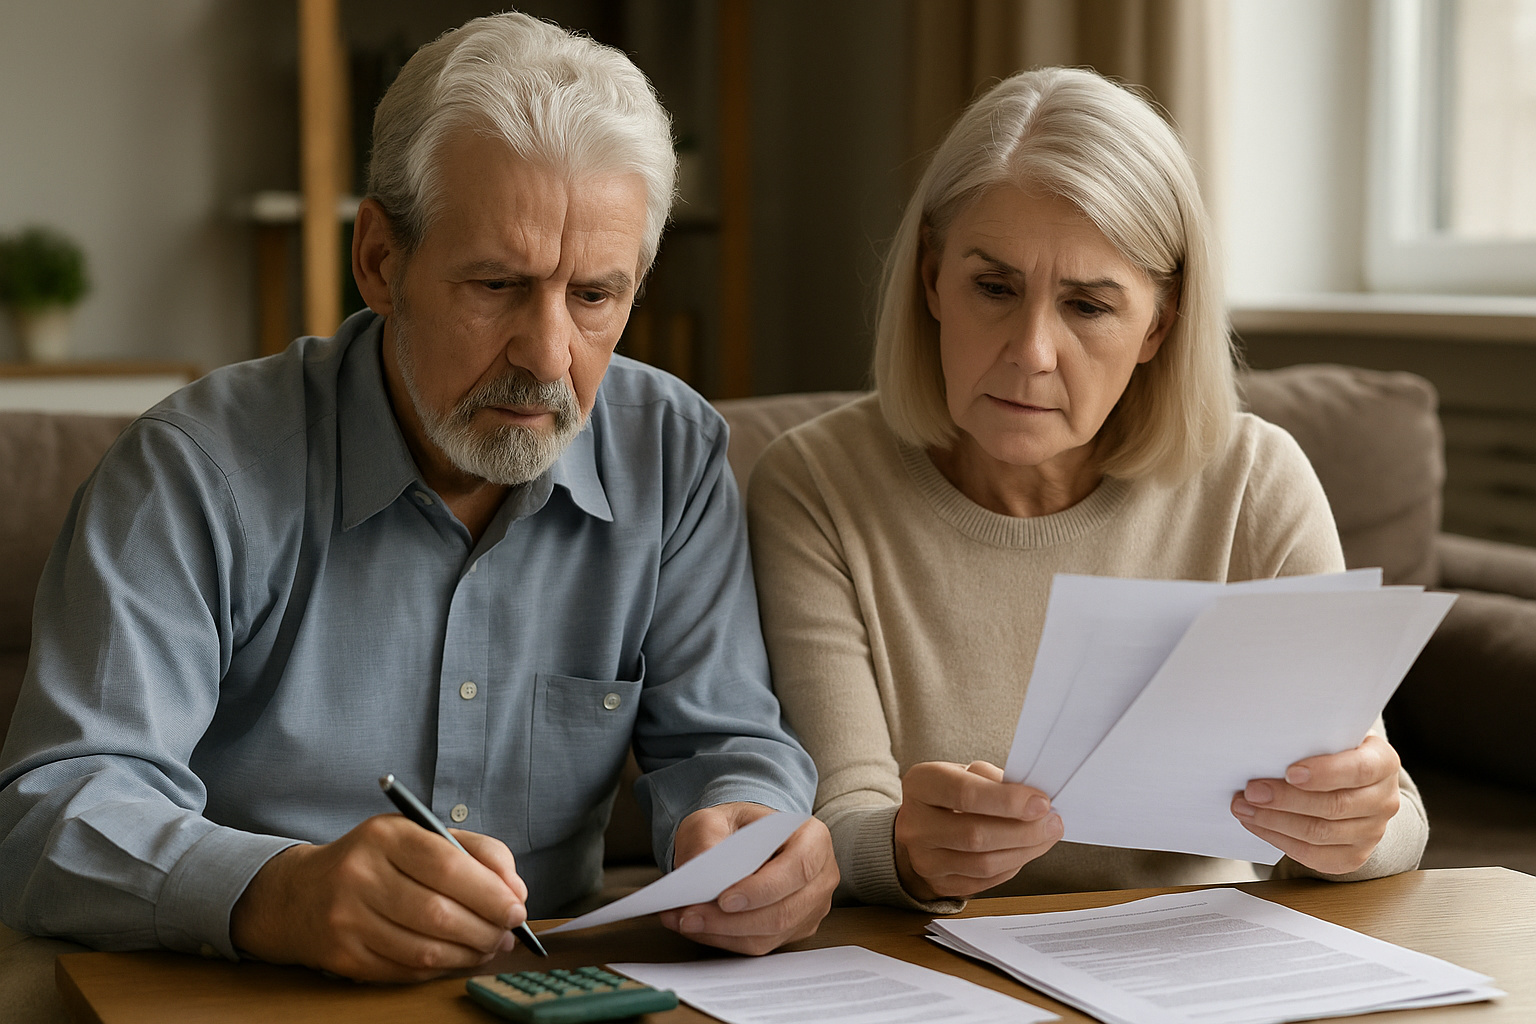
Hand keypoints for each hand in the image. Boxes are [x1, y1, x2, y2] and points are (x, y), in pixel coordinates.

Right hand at [230, 814, 527, 981]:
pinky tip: (458, 957)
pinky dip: (442, 967)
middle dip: (486, 928)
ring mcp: (347, 920)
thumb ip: (473, 851)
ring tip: (489, 945)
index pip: (447, 864)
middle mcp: (360, 876)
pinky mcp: (343, 957)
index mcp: (384, 835)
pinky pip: (407, 971)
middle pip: (438, 913)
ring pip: (425, 949)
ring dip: (469, 953)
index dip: (490, 891)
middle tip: (508, 930)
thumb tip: (514, 889)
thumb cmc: (375, 860)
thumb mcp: (417, 835)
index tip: (517, 905)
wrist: (299, 894)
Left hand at [658, 802, 836, 954]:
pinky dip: (724, 940)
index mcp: (813, 838)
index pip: (797, 869)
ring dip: (722, 933)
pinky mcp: (795, 930)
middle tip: (689, 916)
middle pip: (783, 912)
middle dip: (732, 920)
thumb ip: (708, 837)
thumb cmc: (737, 827)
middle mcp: (821, 876)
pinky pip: (760, 945)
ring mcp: (812, 907)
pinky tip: (698, 927)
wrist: (746, 840)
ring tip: (684, 921)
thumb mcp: (716, 817)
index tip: (724, 899)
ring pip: (769, 935)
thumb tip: (700, 869)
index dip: (762, 889)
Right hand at [894, 761, 1061, 902]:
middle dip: (1023, 830)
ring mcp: (924, 859)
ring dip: (1024, 851)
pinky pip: (985, 881)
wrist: (922, 826)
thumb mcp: (965, 773)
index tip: (1041, 802)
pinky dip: (1013, 865)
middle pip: (975, 835)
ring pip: (983, 864)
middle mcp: (915, 824)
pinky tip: (1026, 850)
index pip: (965, 794)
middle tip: (1052, 822)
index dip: (1008, 801)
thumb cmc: (951, 794)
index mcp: (921, 784)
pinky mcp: (939, 884)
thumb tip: (1034, 802)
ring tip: (1046, 836)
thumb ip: (994, 781)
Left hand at [1232, 734, 1401, 874]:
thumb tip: (1270, 743)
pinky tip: (1257, 825)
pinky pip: (1313, 855)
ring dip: (1274, 821)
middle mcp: (1384, 800)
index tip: (1290, 772)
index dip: (1324, 773)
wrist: (1355, 786)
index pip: (1358, 770)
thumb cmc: (1334, 753)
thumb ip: (1312, 739)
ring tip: (1244, 807)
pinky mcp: (1353, 856)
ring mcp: (1372, 832)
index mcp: (1383, 763)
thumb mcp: (1332, 736)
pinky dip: (1279, 840)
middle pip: (1334, 806)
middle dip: (1286, 799)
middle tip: (1251, 791)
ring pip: (1320, 833)